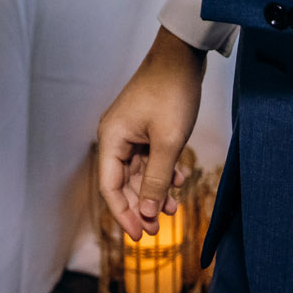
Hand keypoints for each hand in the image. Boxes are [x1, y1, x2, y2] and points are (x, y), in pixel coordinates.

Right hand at [98, 29, 206, 238]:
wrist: (182, 55)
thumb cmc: (171, 92)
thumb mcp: (167, 142)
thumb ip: (156, 180)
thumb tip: (147, 213)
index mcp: (111, 139)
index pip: (109, 187)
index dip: (123, 214)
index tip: (139, 236)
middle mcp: (116, 136)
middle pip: (123, 183)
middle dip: (142, 206)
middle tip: (159, 228)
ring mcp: (130, 131)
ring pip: (139, 172)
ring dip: (155, 190)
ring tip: (174, 206)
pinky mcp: (145, 127)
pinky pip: (149, 158)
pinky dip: (163, 171)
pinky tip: (180, 178)